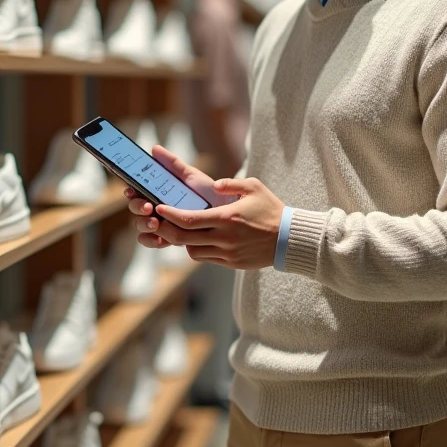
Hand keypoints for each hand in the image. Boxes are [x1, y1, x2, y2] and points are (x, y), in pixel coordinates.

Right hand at [124, 145, 238, 247]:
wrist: (225, 211)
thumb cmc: (205, 192)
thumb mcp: (190, 176)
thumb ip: (173, 164)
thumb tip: (154, 148)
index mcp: (156, 191)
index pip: (136, 190)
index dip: (130, 190)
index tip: (131, 189)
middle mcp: (154, 207)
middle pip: (135, 207)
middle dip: (137, 207)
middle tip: (148, 207)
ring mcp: (159, 223)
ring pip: (140, 225)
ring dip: (143, 224)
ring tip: (155, 223)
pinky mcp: (167, 238)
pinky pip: (151, 242)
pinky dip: (151, 240)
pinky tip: (159, 239)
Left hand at [133, 177, 284, 269]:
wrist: (289, 239)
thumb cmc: (271, 210)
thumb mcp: (254, 187)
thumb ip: (231, 184)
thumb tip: (213, 185)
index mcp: (227, 218)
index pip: (189, 219)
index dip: (170, 215)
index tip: (159, 208)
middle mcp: (224, 237)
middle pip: (184, 237)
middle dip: (166, 229)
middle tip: (157, 221)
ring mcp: (227, 252)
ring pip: (192, 251)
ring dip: (183, 240)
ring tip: (179, 229)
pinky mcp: (231, 263)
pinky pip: (205, 258)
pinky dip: (197, 249)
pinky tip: (198, 239)